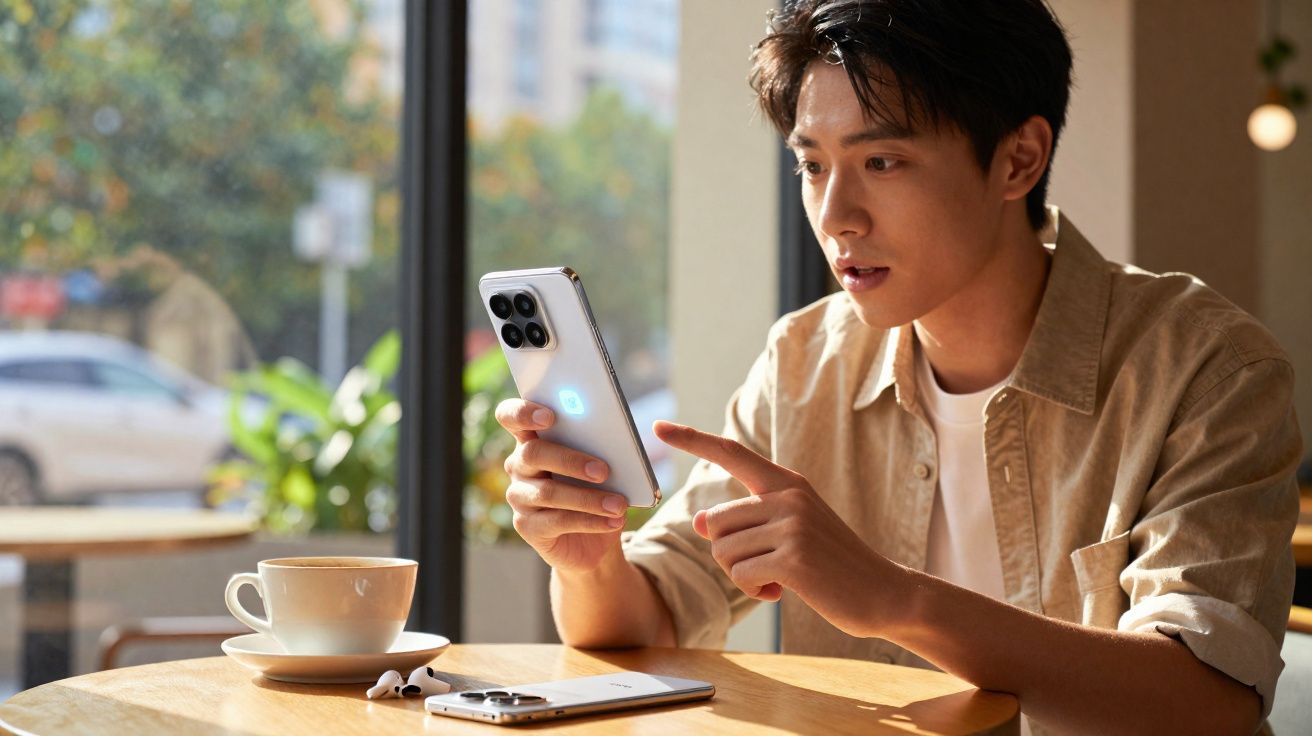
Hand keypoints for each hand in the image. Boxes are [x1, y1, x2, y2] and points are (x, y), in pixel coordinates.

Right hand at [496, 399, 629, 572]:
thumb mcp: (601, 462)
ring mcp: (519, 497)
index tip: (549, 416)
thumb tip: (623, 437)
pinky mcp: (527, 527)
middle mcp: (519, 465)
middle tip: (604, 470)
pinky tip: (613, 520)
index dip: (523, 412)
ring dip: (588, 498)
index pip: (511, 416)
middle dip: (570, 460)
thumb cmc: (596, 486)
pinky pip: (557, 521)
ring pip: (547, 493)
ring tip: (618, 504)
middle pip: (532, 453)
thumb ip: (601, 444)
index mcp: (532, 438)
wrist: (593, 537)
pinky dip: (590, 520)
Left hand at [653, 420, 894, 637]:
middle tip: (764, 566)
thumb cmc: (832, 564)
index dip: (692, 440)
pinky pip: (740, 575)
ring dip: (742, 575)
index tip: (658, 427)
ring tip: (779, 577)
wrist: (884, 592)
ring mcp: (791, 525)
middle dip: (727, 553)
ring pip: (723, 551)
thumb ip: (746, 522)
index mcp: (787, 483)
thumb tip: (698, 520)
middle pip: (714, 521)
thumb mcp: (789, 533)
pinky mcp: (792, 558)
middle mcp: (788, 496)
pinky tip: (782, 591)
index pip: (731, 453)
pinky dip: (754, 590)